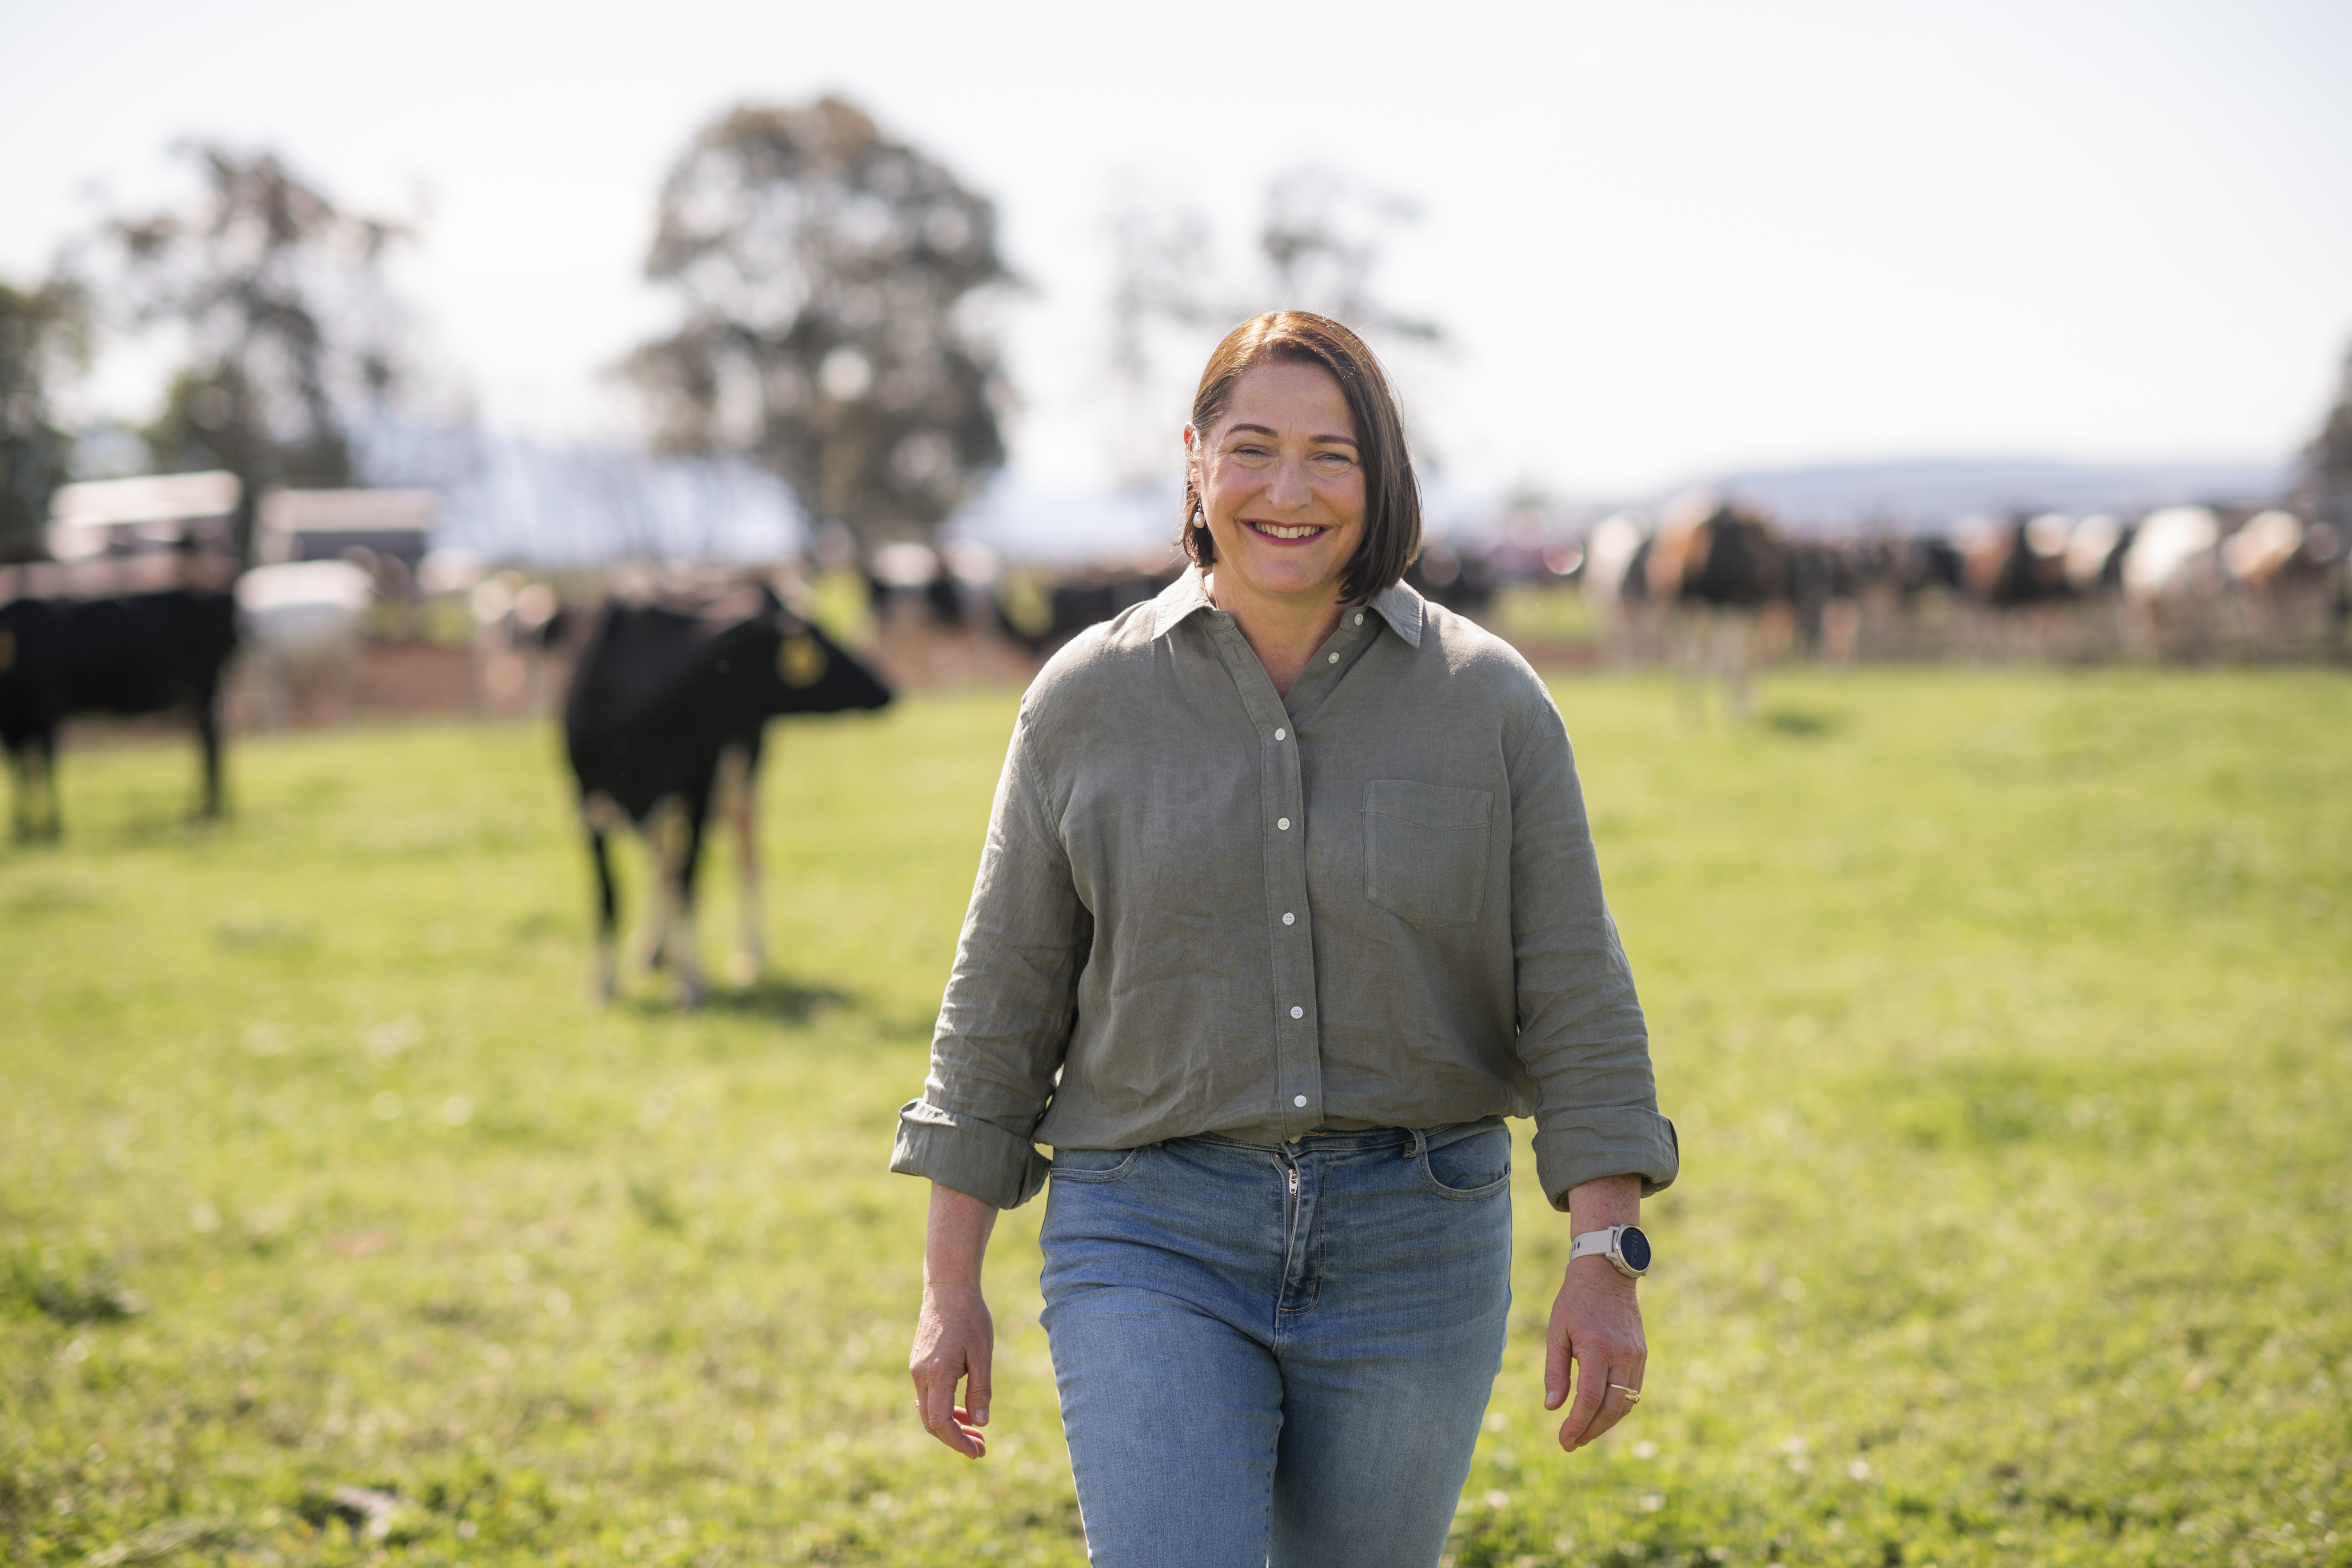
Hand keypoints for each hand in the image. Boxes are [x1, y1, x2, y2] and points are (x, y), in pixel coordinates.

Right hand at [909, 1277, 992, 1456]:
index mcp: (937, 1373)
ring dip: (951, 1425)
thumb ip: (980, 1389)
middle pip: (932, 1423)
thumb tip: (981, 1422)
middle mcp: (921, 1375)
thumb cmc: (970, 1317)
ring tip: (976, 1432)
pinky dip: (945, 1409)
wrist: (947, 1287)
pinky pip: (929, 1396)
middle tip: (981, 1448)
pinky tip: (964, 1409)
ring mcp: (917, 1370)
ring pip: (929, 1411)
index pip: (941, 1422)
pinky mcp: (919, 1364)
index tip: (978, 1452)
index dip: (958, 1442)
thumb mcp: (982, 1354)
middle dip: (955, 1439)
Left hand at [1545, 1255, 1647, 1451]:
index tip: (1563, 1440)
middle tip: (1572, 1443)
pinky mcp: (1642, 1355)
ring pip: (1625, 1403)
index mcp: (1597, 1348)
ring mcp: (1636, 1356)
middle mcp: (1621, 1355)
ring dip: (1605, 1423)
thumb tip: (1553, 1408)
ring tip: (1583, 1433)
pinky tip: (1600, 1413)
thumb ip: (1555, 1371)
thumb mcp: (1556, 1332)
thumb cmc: (1574, 1301)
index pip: (1589, 1400)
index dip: (1576, 1425)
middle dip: (1591, 1431)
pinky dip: (1617, 1407)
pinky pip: (1633, 1390)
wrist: (1606, 1274)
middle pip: (1611, 1408)